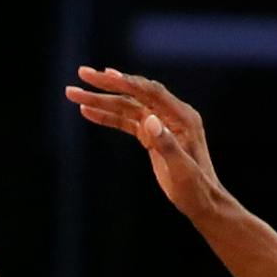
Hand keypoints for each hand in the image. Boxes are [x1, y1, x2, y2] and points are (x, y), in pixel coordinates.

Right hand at [63, 67, 219, 186]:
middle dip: (107, 84)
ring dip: (101, 100)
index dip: (128, 83)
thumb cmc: (196, 189)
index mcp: (183, 117)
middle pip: (135, 93)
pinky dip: (107, 116)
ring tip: (73, 93)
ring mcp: (161, 123)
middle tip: (82, 74)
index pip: (151, 93)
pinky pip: (126, 121)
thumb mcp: (182, 171)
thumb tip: (148, 120)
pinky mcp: (152, 135)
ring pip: (127, 106)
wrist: (203, 202)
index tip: (104, 75)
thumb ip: (166, 144)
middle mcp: (171, 115)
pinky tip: (87, 111)